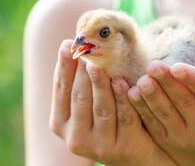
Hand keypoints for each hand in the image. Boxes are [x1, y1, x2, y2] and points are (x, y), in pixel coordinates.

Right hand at [50, 40, 177, 165]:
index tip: (67, 44)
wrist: (135, 151)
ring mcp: (99, 147)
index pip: (61, 90)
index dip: (64, 66)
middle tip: (86, 50)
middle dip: (83, 71)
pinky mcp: (123, 149)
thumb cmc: (106, 118)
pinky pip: (124, 118)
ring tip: (101, 63)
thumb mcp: (86, 102)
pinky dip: (124, 98)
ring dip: (102, 83)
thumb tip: (68, 43)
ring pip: (101, 108)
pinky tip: (124, 82)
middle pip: (80, 98)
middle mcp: (75, 139)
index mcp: (60, 124)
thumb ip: (77, 81)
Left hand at [128, 54, 194, 165]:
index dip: (193, 80)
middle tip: (153, 65)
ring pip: (166, 114)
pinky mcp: (167, 143)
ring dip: (152, 96)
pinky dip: (141, 108)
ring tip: (144, 79)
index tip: (176, 66)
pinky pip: (152, 124)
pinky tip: (132, 92)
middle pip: (185, 102)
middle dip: (167, 83)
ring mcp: (186, 140)